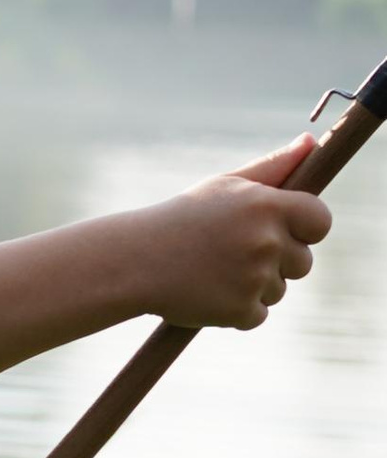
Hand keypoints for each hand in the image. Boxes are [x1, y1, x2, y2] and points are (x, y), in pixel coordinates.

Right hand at [147, 140, 329, 329]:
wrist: (135, 261)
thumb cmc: (184, 218)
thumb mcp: (225, 186)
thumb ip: (272, 167)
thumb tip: (310, 143)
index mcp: (267, 206)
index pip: (321, 221)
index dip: (307, 228)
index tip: (287, 230)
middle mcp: (266, 242)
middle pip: (303, 262)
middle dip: (278, 260)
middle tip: (235, 253)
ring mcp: (254, 279)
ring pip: (279, 289)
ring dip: (254, 286)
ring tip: (215, 271)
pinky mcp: (239, 311)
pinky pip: (257, 314)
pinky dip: (237, 310)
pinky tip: (209, 292)